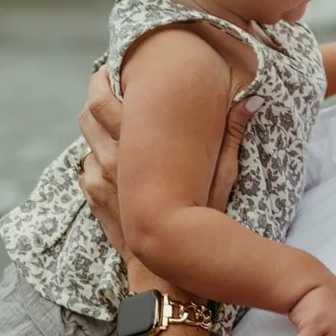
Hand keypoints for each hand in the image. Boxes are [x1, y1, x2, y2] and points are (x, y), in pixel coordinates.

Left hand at [77, 70, 260, 252]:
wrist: (167, 269)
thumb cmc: (200, 221)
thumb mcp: (222, 176)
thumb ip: (232, 135)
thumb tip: (251, 99)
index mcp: (139, 145)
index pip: (105, 100)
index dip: (105, 78)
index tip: (114, 66)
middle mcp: (112, 158)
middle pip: (88, 114)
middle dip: (95, 94)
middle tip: (107, 82)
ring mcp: (99, 179)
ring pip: (85, 141)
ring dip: (94, 127)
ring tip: (109, 119)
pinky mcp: (95, 198)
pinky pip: (84, 168)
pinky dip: (93, 158)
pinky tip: (110, 157)